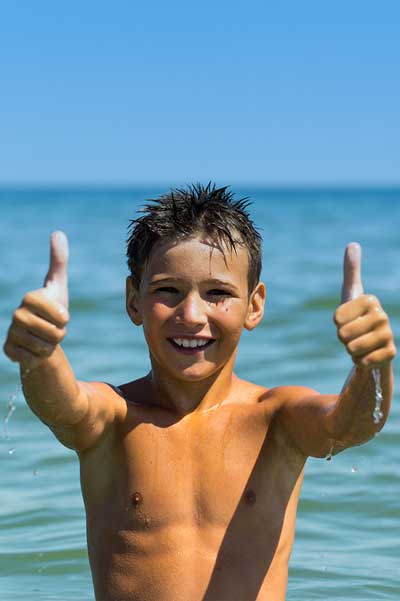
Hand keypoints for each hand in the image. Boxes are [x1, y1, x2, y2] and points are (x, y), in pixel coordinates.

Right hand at [3, 231, 69, 368]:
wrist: (40, 335)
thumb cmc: (52, 308)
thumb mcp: (58, 285)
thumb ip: (58, 260)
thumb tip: (57, 232)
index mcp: (29, 298)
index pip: (59, 314)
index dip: (64, 318)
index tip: (61, 316)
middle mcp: (16, 315)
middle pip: (54, 333)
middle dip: (60, 334)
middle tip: (53, 328)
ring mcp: (11, 334)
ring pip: (45, 348)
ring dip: (51, 346)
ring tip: (45, 338)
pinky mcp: (8, 351)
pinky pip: (33, 360)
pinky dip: (40, 358)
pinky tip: (34, 349)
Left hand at [334, 242, 395, 367]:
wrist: (372, 344)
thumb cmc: (358, 316)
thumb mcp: (351, 293)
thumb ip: (351, 270)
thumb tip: (353, 244)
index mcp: (370, 299)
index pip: (337, 318)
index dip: (337, 323)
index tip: (348, 319)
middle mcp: (382, 315)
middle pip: (343, 334)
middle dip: (343, 338)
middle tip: (354, 334)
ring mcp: (389, 335)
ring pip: (352, 348)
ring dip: (351, 350)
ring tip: (360, 344)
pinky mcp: (391, 354)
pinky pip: (362, 361)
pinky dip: (360, 361)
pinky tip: (368, 355)